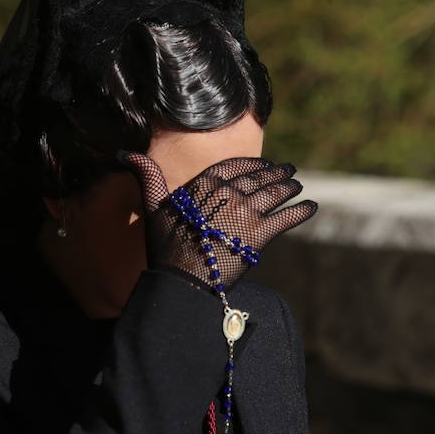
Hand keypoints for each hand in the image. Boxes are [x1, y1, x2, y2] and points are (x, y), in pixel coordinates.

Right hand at [121, 153, 316, 289]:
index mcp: (205, 182)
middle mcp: (229, 192)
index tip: (265, 164)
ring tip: (298, 187)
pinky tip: (311, 207)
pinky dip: (302, 211)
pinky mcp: (261, 235)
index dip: (254, 164)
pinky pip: (288, 217)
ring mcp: (247, 212)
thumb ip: (146, 175)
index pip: (236, 166)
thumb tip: (123, 153)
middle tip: (289, 172)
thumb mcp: (152, 206)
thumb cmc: (164, 246)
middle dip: (277, 174)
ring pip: (275, 194)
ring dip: (290, 189)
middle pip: (259, 179)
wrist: (181, 280)